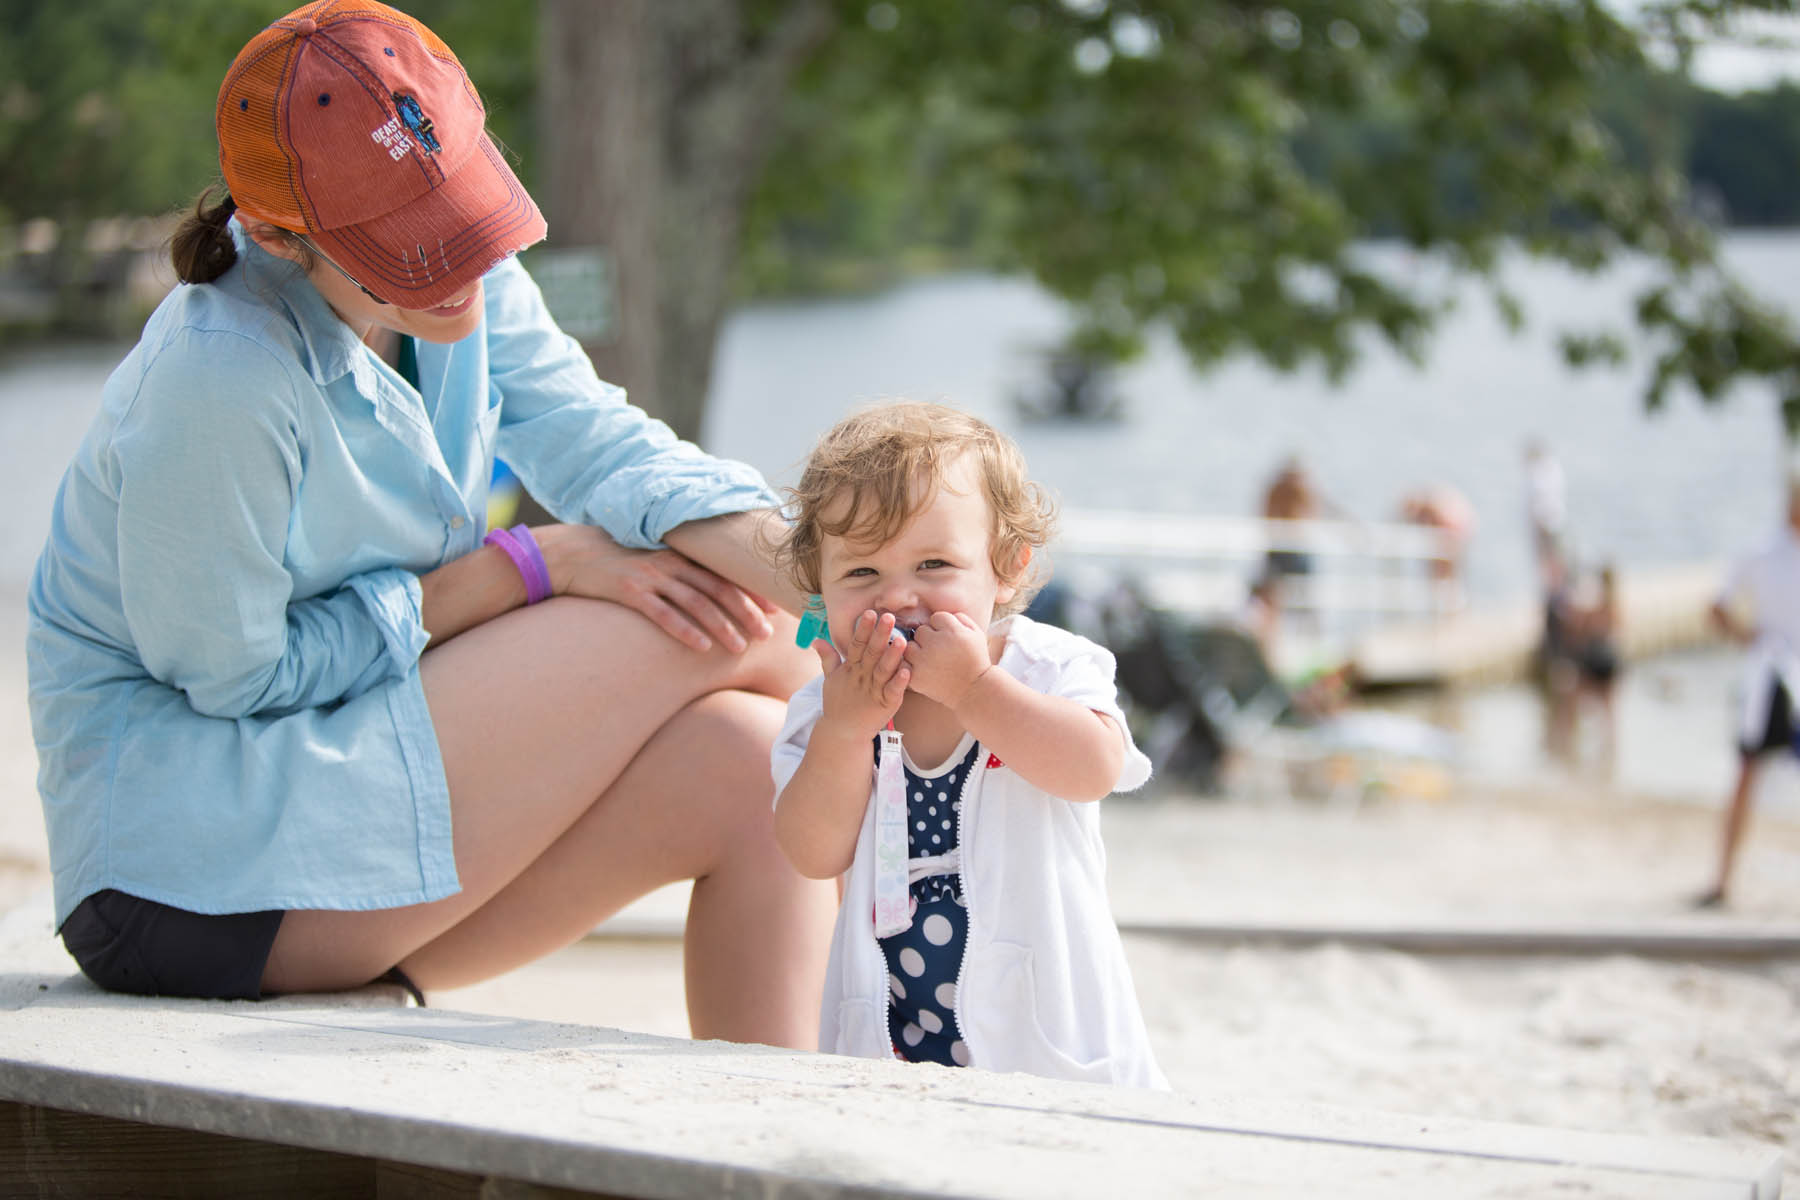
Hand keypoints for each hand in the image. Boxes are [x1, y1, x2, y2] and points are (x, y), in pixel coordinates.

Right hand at [532, 523, 775, 652]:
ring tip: (741, 647)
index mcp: (679, 556)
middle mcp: (670, 564)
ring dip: (722, 626)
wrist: (572, 555)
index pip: (724, 573)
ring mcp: (650, 577)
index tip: (774, 609)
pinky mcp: (630, 592)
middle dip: (745, 612)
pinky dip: (685, 630)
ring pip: (696, 603)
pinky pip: (663, 614)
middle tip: (766, 634)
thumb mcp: (652, 562)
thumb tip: (707, 593)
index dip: (750, 591)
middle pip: (718, 589)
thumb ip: (679, 573)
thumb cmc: (616, 564)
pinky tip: (701, 647)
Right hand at [815, 609, 908, 736]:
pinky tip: (907, 671)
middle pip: (871, 653)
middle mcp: (862, 677)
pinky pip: (892, 692)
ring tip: (902, 640)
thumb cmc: (838, 703)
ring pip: (883, 670)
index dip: (863, 629)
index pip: (856, 645)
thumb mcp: (830, 679)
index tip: (869, 612)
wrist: (842, 732)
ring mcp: (874, 691)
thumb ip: (828, 658)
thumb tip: (816, 640)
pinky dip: (899, 682)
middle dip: (880, 635)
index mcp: (851, 668)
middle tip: (889, 617)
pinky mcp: (885, 704)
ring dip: (892, 656)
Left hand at [905, 611, 992, 709]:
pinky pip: (904, 663)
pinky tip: (921, 670)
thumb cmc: (976, 661)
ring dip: (916, 651)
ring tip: (929, 661)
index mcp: (952, 631)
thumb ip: (961, 618)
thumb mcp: (977, 634)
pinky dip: (910, 666)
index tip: (948, 638)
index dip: (942, 627)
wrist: (974, 690)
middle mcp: (935, 643)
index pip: (936, 617)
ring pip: (909, 646)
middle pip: (921, 631)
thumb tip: (946, 614)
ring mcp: (923, 660)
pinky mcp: (916, 675)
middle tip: (938, 651)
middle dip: (928, 639)